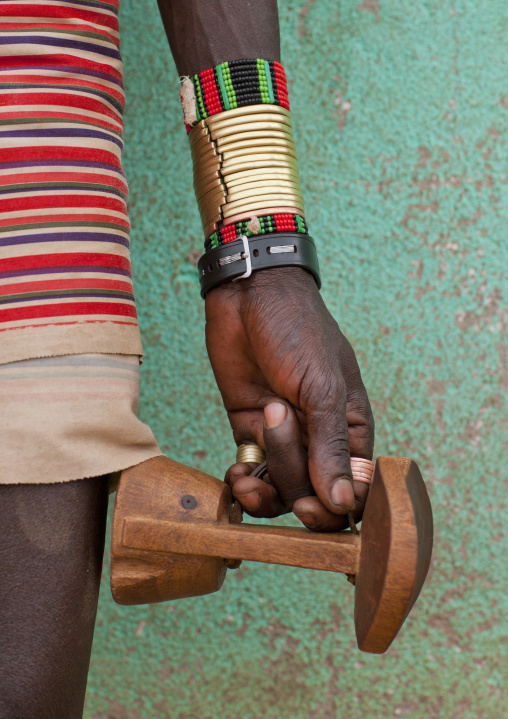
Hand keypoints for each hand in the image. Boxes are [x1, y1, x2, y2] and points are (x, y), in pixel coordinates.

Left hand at [205, 266, 373, 531]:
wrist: (250, 297)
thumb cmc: (299, 331)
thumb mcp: (322, 387)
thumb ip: (331, 446)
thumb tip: (342, 503)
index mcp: (351, 428)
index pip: (355, 488)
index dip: (336, 507)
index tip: (312, 503)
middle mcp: (320, 438)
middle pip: (315, 494)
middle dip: (295, 491)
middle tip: (278, 483)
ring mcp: (284, 437)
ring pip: (281, 489)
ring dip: (266, 487)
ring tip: (248, 472)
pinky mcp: (250, 431)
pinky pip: (252, 474)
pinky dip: (244, 484)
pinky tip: (236, 476)